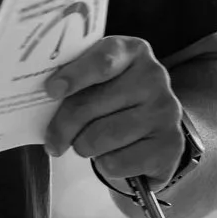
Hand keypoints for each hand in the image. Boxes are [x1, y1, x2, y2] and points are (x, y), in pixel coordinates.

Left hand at [43, 35, 184, 191]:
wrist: (156, 130)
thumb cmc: (115, 99)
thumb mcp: (99, 78)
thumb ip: (76, 78)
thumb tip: (46, 96)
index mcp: (132, 51)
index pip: (102, 60)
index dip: (74, 76)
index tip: (51, 91)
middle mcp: (154, 77)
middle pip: (89, 105)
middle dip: (63, 127)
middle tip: (54, 140)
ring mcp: (165, 111)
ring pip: (98, 138)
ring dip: (84, 147)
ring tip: (89, 144)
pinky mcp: (169, 146)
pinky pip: (116, 163)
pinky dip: (106, 166)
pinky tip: (113, 155)